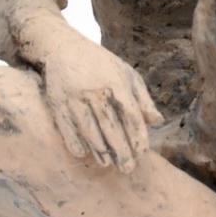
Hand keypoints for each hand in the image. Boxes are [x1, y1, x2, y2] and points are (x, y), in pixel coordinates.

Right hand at [42, 37, 163, 171]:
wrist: (64, 47)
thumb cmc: (101, 64)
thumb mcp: (125, 74)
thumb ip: (142, 98)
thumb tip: (157, 122)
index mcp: (116, 81)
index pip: (131, 115)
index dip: (138, 136)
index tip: (143, 153)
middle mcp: (95, 90)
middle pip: (111, 127)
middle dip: (121, 150)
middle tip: (128, 169)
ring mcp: (74, 97)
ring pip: (89, 131)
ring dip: (100, 150)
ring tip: (108, 164)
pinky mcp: (57, 103)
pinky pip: (67, 129)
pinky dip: (75, 143)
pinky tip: (85, 154)